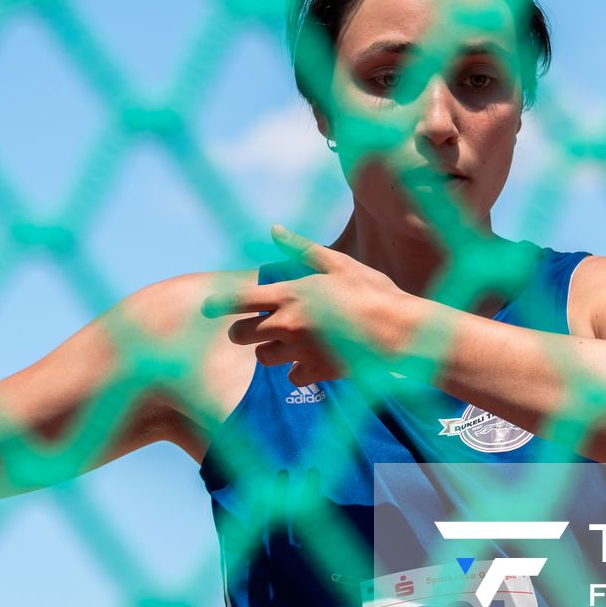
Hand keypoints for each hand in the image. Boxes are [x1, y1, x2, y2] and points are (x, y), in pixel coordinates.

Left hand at [203, 226, 420, 385]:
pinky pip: (291, 377)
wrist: (399, 331)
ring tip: (292, 341)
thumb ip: (301, 248)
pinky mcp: (315, 372)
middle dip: (244, 332)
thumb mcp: (337, 263)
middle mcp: (287, 323)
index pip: (238, 300)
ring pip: (263, 357)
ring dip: (271, 350)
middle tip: (258, 328)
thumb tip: (274, 229)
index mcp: (290, 293)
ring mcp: (299, 350)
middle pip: (241, 335)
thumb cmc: (372, 291)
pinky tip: (313, 360)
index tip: (206, 308)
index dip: (218, 304)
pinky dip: (298, 370)